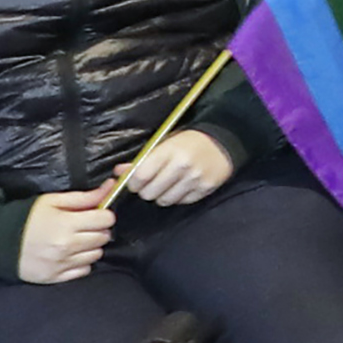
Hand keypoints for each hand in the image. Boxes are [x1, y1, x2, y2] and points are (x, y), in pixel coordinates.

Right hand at [14, 186, 117, 284]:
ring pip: (96, 254)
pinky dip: (82, 262)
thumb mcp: (52, 201)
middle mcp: (67, 246)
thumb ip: (84, 197)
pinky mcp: (56, 278)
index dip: (104, 214)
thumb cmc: (27, 218)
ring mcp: (62, 264)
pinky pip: (84, 270)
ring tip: (77, 240)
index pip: (106, 219)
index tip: (97, 213)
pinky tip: (71, 254)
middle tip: (85, 226)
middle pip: (103, 237)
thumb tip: (110, 188)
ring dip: (91, 246)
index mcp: (66, 224)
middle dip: (98, 229)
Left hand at [117, 127, 232, 206]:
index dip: (133, 183)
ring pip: (165, 200)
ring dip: (162, 196)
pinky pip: (182, 202)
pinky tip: (181, 187)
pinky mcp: (205, 188)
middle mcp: (182, 166)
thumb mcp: (164, 143)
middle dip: (146, 191)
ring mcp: (195, 179)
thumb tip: (119, 172)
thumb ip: (142, 159)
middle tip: (151, 185)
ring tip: (167, 186)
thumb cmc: (189, 141)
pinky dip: (178, 197)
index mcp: (169, 151)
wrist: (223, 140)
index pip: (140, 176)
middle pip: (150, 192)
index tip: (136, 183)